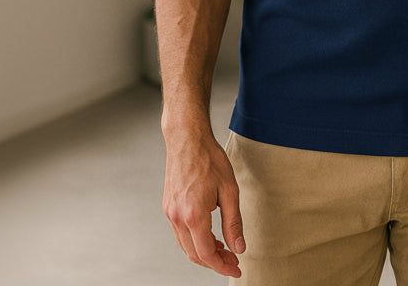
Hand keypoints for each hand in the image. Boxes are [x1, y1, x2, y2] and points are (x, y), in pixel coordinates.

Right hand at [163, 132, 245, 277]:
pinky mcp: (168, 206)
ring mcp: (170, 212)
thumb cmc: (209, 158)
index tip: (236, 269)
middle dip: (215, 261)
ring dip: (204, 252)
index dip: (222, 266)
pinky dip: (195, 240)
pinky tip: (209, 234)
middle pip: (194, 254)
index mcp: (193, 214)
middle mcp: (177, 217)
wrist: (187, 138)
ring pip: (186, 246)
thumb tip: (239, 248)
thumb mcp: (229, 190)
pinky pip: (180, 233)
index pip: (206, 254)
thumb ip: (233, 222)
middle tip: (233, 259)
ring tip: (224, 248)